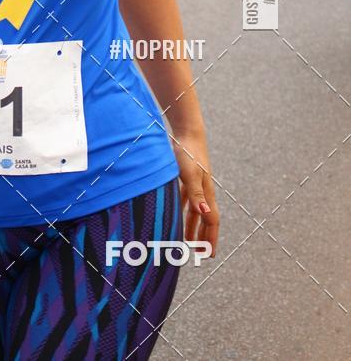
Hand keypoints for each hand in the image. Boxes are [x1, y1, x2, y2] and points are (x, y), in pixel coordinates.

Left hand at [172, 131, 218, 257]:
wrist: (187, 132)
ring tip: (186, 240)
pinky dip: (182, 209)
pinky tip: (174, 213)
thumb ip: (196, 195)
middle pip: (205, 218)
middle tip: (200, 253)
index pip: (212, 221)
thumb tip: (205, 215)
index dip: (211, 238)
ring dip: (192, 226)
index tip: (209, 254)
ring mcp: (196, 183)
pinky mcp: (187, 176)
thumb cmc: (189, 152)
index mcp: (206, 193)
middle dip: (203, 236)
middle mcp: (203, 190)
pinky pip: (186, 198)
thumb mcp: (191, 174)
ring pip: (195, 210)